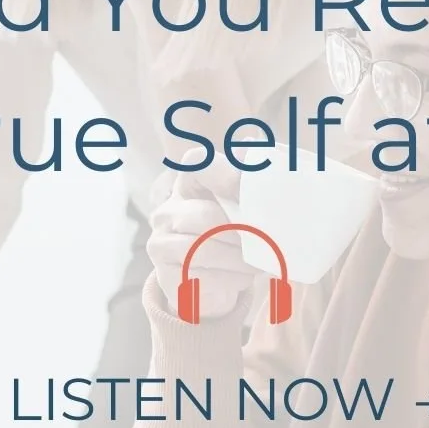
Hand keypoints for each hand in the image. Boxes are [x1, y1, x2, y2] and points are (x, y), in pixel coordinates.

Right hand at [144, 154, 252, 321]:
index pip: (197, 164)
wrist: (209, 286)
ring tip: (258, 263)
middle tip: (267, 242)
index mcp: (186, 186)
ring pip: (205, 247)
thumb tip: (251, 141)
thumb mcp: (241, 208)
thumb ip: (247, 178)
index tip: (250, 196)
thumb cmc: (230, 239)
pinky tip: (243, 277)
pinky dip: (232, 278)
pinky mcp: (165, 274)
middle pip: (208, 216)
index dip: (225, 175)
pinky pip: (204, 274)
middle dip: (242, 233)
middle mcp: (167, 211)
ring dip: (239, 258)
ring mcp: (160, 243)